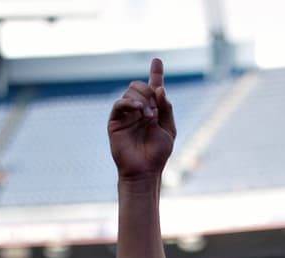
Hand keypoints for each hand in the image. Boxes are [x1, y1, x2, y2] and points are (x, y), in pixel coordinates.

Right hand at [108, 58, 175, 180]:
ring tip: (148, 116)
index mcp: (153, 110)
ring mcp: (126, 115)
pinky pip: (119, 104)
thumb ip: (166, 109)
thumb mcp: (169, 129)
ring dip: (142, 100)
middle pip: (139, 86)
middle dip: (148, 91)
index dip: (155, 73)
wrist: (145, 170)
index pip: (153, 87)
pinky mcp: (115, 122)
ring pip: (130, 92)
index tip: (157, 60)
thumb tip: (159, 88)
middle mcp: (139, 109)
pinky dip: (129, 102)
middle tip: (154, 109)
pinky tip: (138, 110)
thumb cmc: (158, 153)